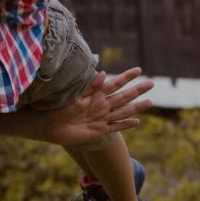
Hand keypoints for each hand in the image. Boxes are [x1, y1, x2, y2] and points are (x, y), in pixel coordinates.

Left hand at [40, 67, 154, 145]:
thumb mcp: (75, 95)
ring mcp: (101, 118)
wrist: (49, 125)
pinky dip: (126, 125)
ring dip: (136, 107)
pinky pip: (115, 127)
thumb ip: (90, 85)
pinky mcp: (98, 131)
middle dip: (137, 90)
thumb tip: (104, 73)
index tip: (138, 69)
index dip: (126, 77)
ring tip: (150, 102)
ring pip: (123, 111)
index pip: (114, 83)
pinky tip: (137, 121)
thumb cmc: (58, 107)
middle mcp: (100, 106)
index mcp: (95, 95)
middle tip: (151, 83)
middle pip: (123, 96)